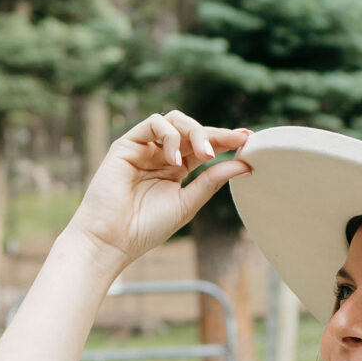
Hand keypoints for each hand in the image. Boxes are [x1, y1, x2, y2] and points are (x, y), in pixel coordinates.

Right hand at [70, 111, 250, 269]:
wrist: (112, 239)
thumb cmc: (146, 227)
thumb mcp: (187, 203)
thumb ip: (211, 181)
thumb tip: (244, 165)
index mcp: (176, 170)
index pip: (204, 147)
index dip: (226, 140)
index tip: (249, 140)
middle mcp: (160, 155)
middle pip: (192, 130)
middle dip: (216, 134)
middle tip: (236, 142)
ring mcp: (144, 148)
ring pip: (174, 121)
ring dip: (195, 132)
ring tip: (205, 155)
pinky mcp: (127, 144)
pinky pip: (153, 124)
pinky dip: (169, 136)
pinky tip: (175, 160)